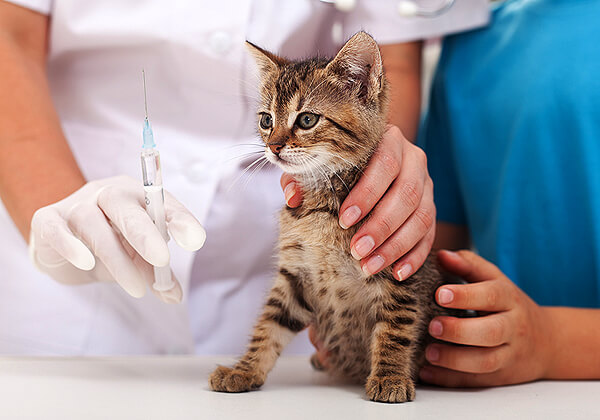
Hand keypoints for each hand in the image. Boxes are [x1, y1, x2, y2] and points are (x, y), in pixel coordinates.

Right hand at [29, 175, 205, 302]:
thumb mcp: (138, 260)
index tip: (197, 240)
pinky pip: (56, 229)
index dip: (180, 219)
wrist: (63, 248)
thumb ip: (157, 275)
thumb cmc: (110, 247)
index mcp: (138, 197)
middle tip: (163, 259)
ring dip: (117, 259)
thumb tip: (174, 296)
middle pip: (125, 207)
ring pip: (94, 224)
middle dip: (146, 233)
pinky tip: (85, 263)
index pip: (162, 202)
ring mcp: (76, 204)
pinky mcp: (47, 219)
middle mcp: (108, 193)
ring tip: (137, 289)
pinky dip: (70, 245)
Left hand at [281, 125, 434, 279]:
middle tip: (357, 250)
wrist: (366, 166)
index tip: (344, 219)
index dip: (367, 193)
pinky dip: (415, 256)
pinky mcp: (432, 209)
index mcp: (388, 141)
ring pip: (422, 216)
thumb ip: (302, 178)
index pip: (384, 163)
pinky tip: (397, 273)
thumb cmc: (337, 168)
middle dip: (381, 225)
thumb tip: (293, 197)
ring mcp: (427, 185)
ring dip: (396, 245)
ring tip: (370, 266)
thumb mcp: (317, 167)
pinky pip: (429, 235)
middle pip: (407, 193)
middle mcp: (414, 160)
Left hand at [419, 250, 551, 386]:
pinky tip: (427, 372)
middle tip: (432, 326)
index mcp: (509, 299)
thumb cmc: (508, 304)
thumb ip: (468, 265)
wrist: (546, 341)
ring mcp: (508, 355)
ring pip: (485, 362)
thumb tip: (441, 255)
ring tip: (428, 352)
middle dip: (459, 331)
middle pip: (490, 332)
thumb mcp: (494, 280)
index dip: (465, 295)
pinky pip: (475, 381)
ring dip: (454, 360)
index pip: (491, 295)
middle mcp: (512, 327)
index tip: (439, 294)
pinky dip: (449, 378)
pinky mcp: (499, 376)